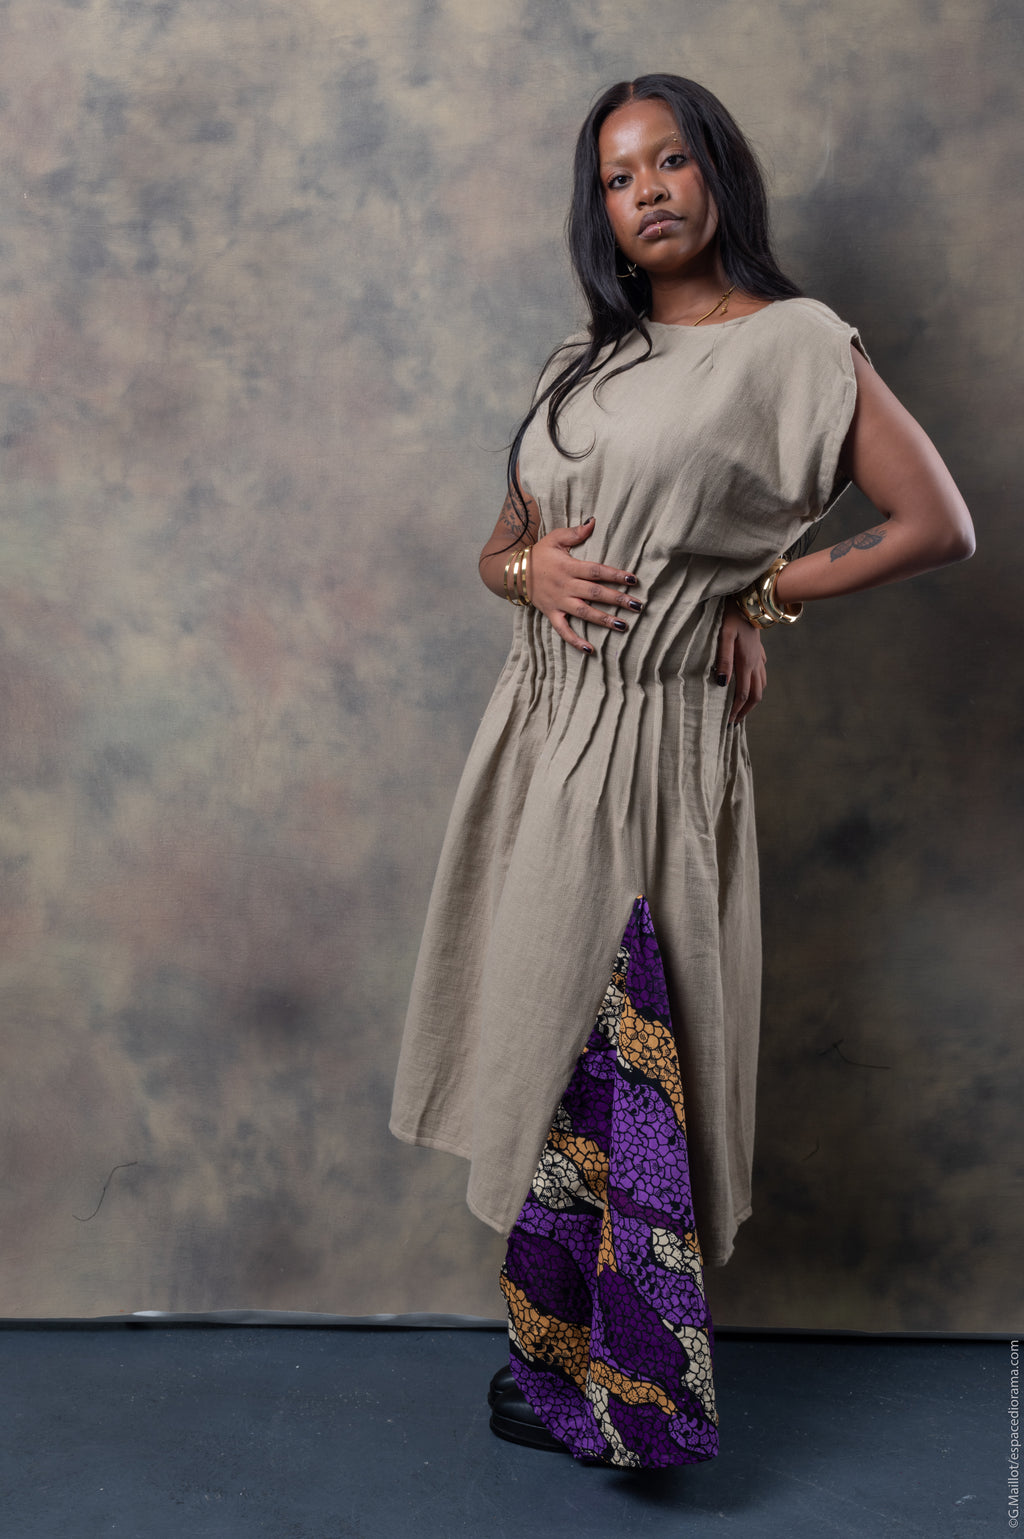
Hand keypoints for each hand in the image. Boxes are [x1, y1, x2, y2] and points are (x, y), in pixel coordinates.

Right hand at [529, 518, 641, 654]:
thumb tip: (593, 522)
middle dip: (617, 600)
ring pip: (584, 612)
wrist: (514, 572)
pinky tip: (590, 650)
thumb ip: (575, 533)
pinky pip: (563, 630)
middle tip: (637, 606)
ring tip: (623, 626)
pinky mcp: (551, 613)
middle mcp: (566, 586)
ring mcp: (559, 602)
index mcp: (569, 567)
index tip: (633, 580)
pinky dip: (575, 641)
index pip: (596, 571)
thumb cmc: (539, 554)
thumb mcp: (555, 538)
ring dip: (604, 620)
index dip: (615, 575)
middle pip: (595, 594)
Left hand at [715, 602, 766, 723]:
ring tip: (741, 708)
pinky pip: (761, 673)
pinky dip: (756, 684)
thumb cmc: (732, 616)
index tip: (728, 722)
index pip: (743, 693)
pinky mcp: (758, 651)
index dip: (736, 710)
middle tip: (734, 722)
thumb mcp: (723, 636)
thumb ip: (723, 659)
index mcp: (746, 662)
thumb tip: (723, 683)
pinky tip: (750, 684)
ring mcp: (759, 657)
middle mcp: (755, 663)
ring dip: (752, 699)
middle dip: (746, 710)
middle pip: (756, 694)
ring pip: (761, 685)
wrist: (750, 600)